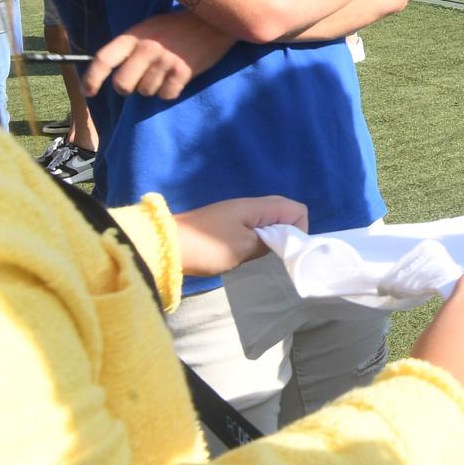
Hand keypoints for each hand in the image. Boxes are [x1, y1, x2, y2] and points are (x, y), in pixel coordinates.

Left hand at [86, 11, 237, 98]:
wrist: (215, 22)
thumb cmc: (178, 26)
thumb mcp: (150, 27)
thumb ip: (130, 46)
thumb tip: (110, 72)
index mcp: (134, 36)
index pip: (103, 60)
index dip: (91, 79)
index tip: (90, 92)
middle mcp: (147, 48)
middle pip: (123, 84)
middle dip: (128, 88)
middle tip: (137, 83)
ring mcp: (166, 61)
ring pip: (146, 92)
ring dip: (153, 88)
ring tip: (165, 73)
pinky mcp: (183, 72)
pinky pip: (166, 95)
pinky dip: (170, 91)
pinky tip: (177, 78)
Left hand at [174, 195, 307, 277]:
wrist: (164, 247)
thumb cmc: (207, 247)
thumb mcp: (243, 248)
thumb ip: (269, 244)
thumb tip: (283, 243)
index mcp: (258, 207)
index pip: (297, 210)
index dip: (299, 229)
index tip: (286, 250)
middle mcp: (251, 206)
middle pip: (285, 214)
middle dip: (287, 235)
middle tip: (276, 256)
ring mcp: (238, 215)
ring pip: (269, 223)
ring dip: (271, 240)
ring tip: (259, 257)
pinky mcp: (227, 225)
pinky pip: (254, 229)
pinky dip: (257, 241)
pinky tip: (246, 255)